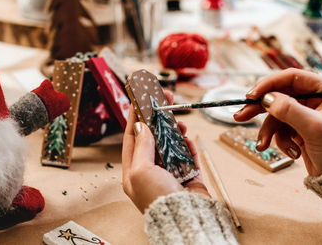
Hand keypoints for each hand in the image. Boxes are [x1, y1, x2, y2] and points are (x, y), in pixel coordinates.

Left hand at [122, 91, 208, 212]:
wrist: (186, 220)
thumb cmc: (158, 199)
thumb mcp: (141, 170)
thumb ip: (142, 147)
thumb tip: (142, 127)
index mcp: (134, 171)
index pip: (132, 138)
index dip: (136, 118)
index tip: (139, 101)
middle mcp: (151, 171)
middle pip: (153, 139)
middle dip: (159, 121)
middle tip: (166, 103)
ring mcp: (170, 173)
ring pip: (171, 145)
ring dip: (175, 132)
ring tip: (180, 124)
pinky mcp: (188, 176)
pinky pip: (188, 156)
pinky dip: (188, 146)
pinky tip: (189, 140)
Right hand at [234, 69, 321, 175]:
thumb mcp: (314, 127)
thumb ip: (289, 110)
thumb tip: (266, 98)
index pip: (291, 78)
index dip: (269, 84)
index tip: (251, 96)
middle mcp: (315, 100)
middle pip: (278, 96)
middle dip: (259, 109)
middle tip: (241, 115)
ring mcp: (305, 115)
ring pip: (276, 116)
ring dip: (269, 131)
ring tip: (263, 145)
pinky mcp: (298, 129)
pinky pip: (280, 129)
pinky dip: (280, 141)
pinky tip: (291, 152)